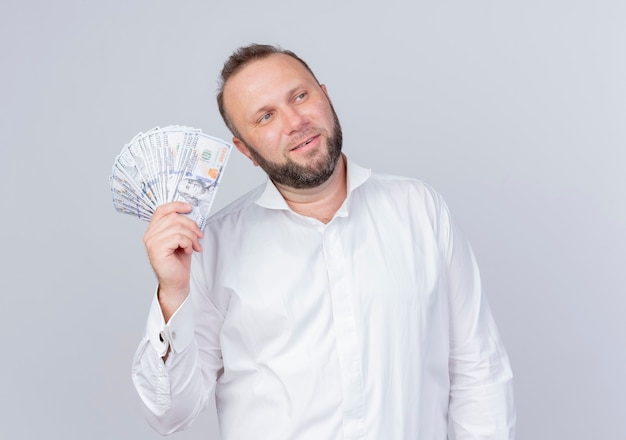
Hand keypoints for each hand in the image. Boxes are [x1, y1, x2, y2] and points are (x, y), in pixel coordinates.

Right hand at [143, 202, 202, 319]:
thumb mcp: (181, 239)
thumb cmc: (178, 261)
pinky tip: (188, 251)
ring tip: (195, 246)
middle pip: (173, 217)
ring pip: (178, 227)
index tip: (189, 208)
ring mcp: (152, 242)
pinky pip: (178, 237)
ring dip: (192, 237)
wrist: (176, 281)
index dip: (176, 205)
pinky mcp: (157, 249)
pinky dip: (188, 243)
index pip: (162, 210)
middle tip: (199, 236)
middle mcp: (150, 235)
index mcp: (154, 230)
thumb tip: (191, 213)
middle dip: (191, 225)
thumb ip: (181, 226)